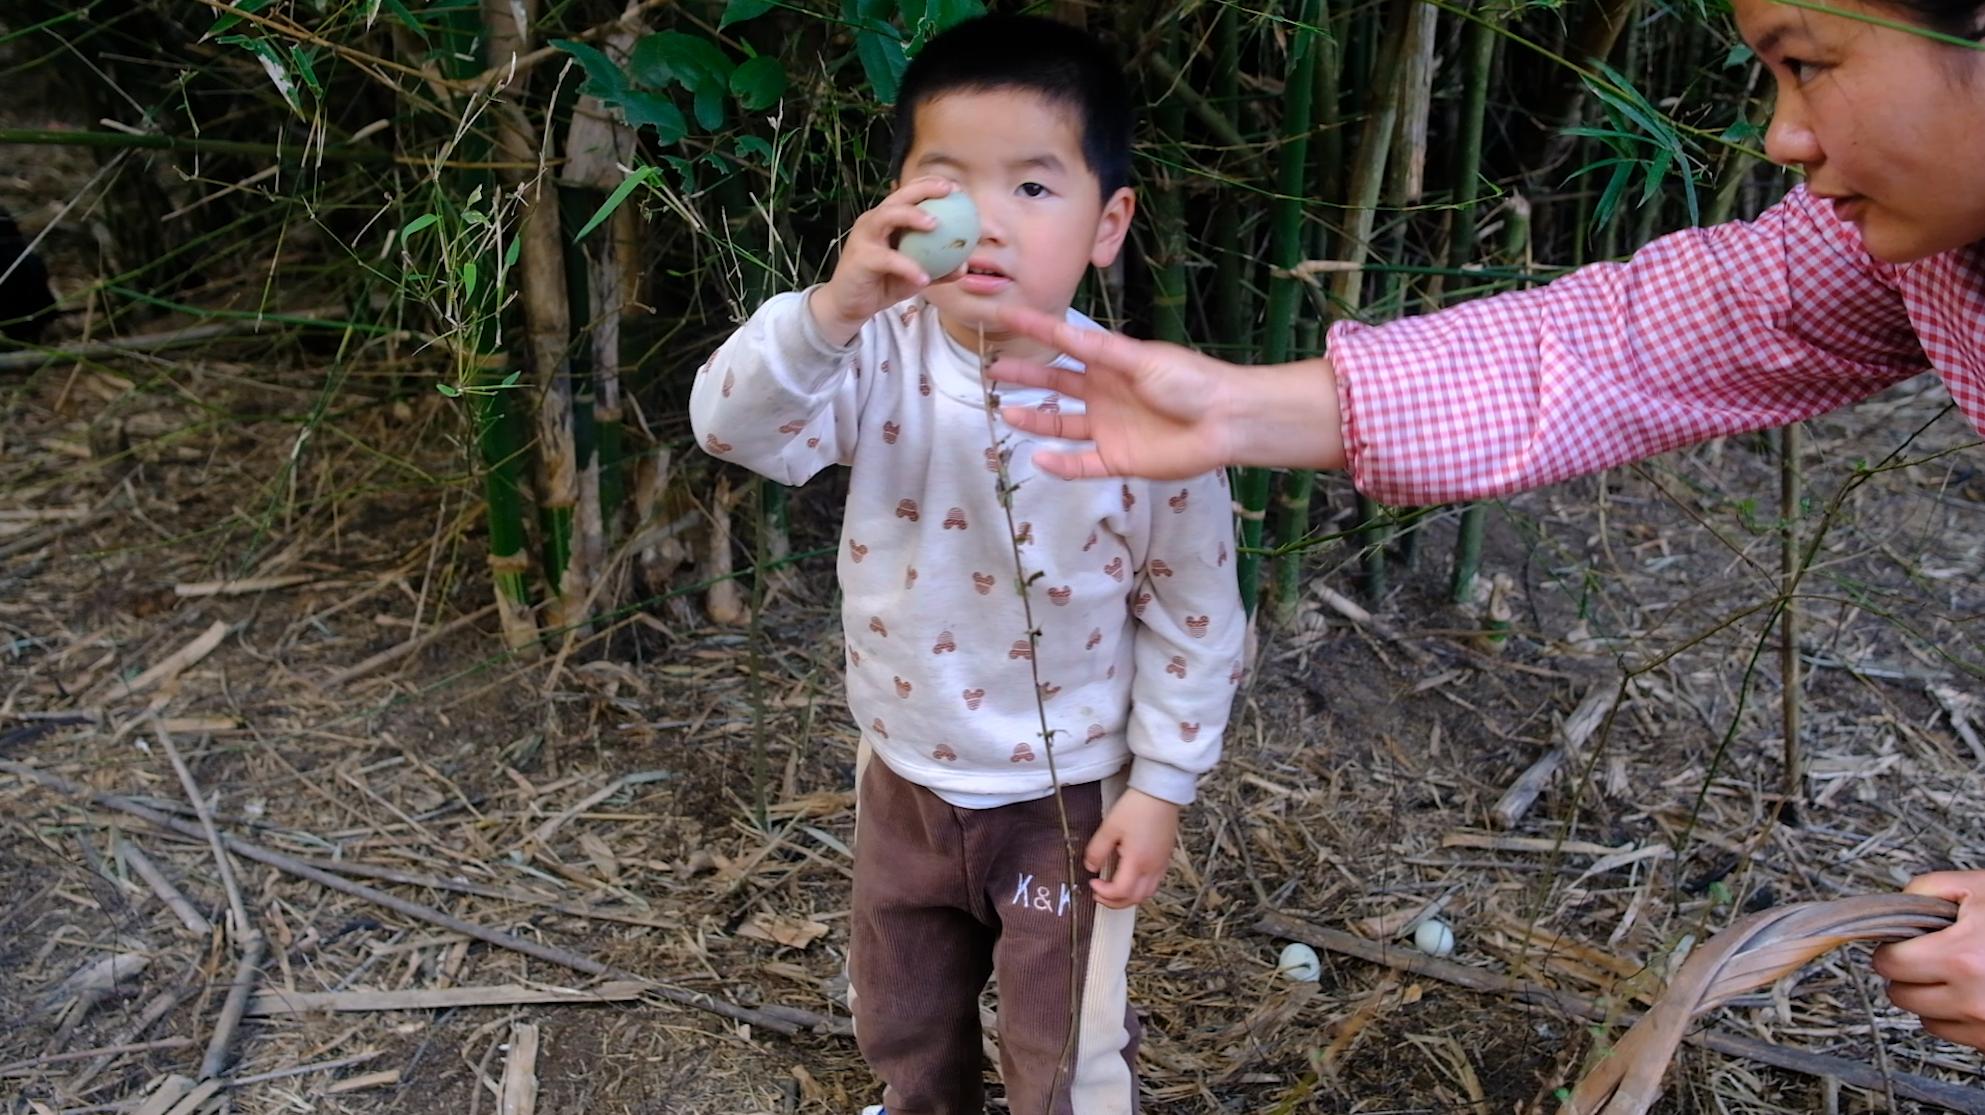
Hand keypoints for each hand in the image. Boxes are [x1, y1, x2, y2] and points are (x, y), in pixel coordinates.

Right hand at [810, 177, 961, 344]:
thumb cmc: (882, 283)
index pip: (908, 193)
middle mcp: (874, 221)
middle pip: (899, 196)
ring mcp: (864, 237)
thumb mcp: (914, 276)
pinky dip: (907, 266)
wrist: (849, 305)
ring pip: (887, 216)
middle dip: (924, 189)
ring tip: (935, 224)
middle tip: (949, 192)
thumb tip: (964, 267)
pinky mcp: (860, 258)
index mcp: (887, 219)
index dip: (931, 185)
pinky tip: (925, 277)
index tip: (957, 189)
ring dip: (911, 216)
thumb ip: (937, 270)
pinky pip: (888, 259)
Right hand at [989, 304, 1347, 479]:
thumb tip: (1060, 330)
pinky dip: (1061, 464)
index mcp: (1111, 363)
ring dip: (1035, 421)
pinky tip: (1039, 457)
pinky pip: (1082, 464)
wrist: (1226, 421)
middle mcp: (1105, 393)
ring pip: (1062, 425)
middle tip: (992, 370)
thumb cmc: (1190, 380)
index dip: (1035, 330)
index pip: (1064, 343)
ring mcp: (1109, 428)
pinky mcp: (1118, 459)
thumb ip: (1099, 350)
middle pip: (1056, 385)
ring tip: (1006, 412)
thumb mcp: (1140, 359)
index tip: (1003, 316)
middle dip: (1026, 378)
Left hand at [1084, 788, 1178, 909]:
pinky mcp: (1166, 857)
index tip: (1092, 883)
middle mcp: (1153, 867)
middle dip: (1115, 902)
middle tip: (1099, 894)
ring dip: (1129, 898)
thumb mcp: (1110, 827)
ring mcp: (1161, 864)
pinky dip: (1140, 888)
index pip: (1121, 891)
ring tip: (1114, 890)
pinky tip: (1130, 878)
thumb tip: (1090, 867)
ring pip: (1147, 894)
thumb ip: (1097, 850)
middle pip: (1135, 899)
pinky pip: (1155, 883)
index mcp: (1138, 861)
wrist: (1161, 792)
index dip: (1104, 892)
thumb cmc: (1137, 807)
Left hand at [1874, 871, 1984, 1049]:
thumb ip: (1928, 890)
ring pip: (1927, 1020)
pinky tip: (1979, 993)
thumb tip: (1896, 908)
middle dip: (1910, 974)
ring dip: (1935, 999)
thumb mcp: (1980, 887)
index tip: (1905, 942)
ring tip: (1962, 974)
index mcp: (1963, 957)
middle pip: (1902, 995)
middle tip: (1932, 956)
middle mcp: (1974, 999)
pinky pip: (1958, 1036)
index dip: (1894, 947)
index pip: (1890, 964)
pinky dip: (1960, 1018)